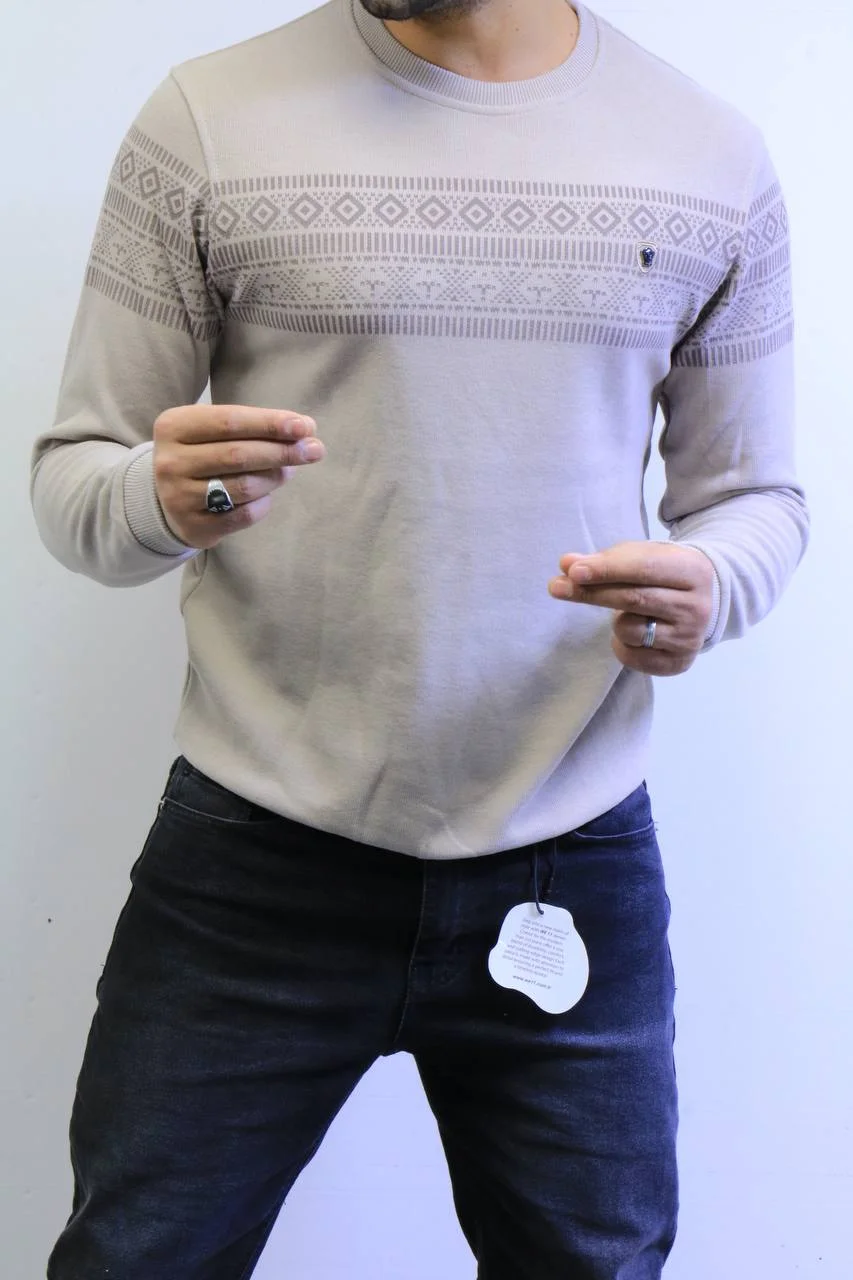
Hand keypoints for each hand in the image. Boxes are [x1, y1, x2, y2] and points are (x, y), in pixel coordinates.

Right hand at [152, 404, 325, 548]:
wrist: (165, 499)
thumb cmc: (201, 454)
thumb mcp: (214, 432)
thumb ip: (253, 428)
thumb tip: (305, 431)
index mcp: (174, 426)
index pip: (230, 421)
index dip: (271, 423)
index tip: (306, 426)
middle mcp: (171, 461)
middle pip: (239, 455)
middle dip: (283, 451)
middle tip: (315, 450)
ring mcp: (179, 497)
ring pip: (244, 487)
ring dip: (275, 478)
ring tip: (288, 471)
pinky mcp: (194, 527)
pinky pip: (243, 515)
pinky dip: (263, 504)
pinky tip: (266, 496)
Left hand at [548, 541, 715, 675]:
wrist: (699, 604)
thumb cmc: (661, 575)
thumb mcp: (640, 558)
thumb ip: (603, 560)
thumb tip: (566, 564)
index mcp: (693, 570)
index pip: (644, 568)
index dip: (606, 569)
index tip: (573, 571)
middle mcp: (697, 606)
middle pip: (633, 599)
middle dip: (591, 593)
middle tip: (557, 587)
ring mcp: (689, 637)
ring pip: (629, 629)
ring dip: (614, 620)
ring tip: (625, 612)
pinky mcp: (678, 663)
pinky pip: (631, 656)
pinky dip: (620, 643)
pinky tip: (633, 633)